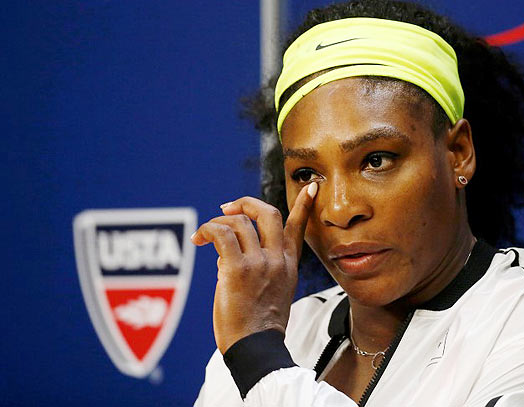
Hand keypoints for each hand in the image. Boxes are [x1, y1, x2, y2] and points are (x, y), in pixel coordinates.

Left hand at [191, 182, 317, 354]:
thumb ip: (258, 266)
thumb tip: (227, 252)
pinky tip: (198, 239)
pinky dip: (207, 231)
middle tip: (227, 208)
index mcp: (288, 264)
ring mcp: (259, 263)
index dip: (304, 205)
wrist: (256, 348)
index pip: (299, 227)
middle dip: (245, 203)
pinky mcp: (237, 269)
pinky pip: (221, 235)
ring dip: (216, 223)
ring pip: (238, 223)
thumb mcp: (272, 291)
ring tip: (203, 236)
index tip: (311, 187)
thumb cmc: (258, 325)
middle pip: (267, 213)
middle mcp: (277, 259)